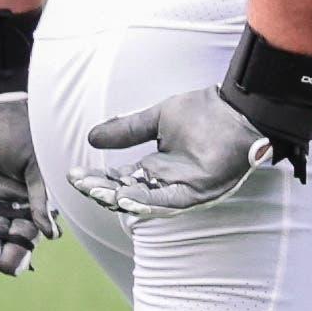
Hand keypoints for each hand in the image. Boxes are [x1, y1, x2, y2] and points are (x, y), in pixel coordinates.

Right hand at [72, 88, 280, 220]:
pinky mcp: (199, 192)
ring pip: (144, 201)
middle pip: (128, 193)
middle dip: (101, 190)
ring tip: (95, 191)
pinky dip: (147, 201)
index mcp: (157, 167)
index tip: (73, 174)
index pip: (120, 180)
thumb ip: (126, 130)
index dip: (97, 179)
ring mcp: (183, 189)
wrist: (237, 108)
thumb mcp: (156, 119)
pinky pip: (169, 202)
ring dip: (118, 197)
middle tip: (78, 183)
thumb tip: (91, 138)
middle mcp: (167, 182)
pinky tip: (125, 196)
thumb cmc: (204, 112)